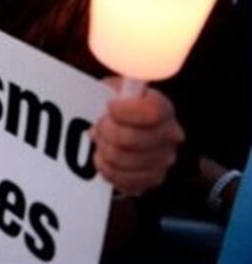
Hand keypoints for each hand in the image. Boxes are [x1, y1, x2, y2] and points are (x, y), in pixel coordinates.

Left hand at [91, 79, 184, 195]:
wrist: (128, 128)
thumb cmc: (120, 106)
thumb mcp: (117, 88)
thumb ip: (116, 89)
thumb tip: (115, 88)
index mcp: (163, 108)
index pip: (151, 112)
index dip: (123, 111)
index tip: (110, 106)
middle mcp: (169, 135)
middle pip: (129, 139)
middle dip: (104, 131)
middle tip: (99, 125)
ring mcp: (163, 160)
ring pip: (121, 160)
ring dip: (103, 150)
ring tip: (101, 141)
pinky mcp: (152, 179)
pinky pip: (122, 180)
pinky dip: (106, 168)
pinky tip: (104, 157)